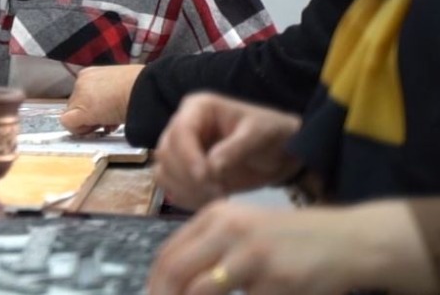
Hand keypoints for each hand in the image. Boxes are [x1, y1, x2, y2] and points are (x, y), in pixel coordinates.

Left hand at [60, 64, 142, 134]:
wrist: (146, 89)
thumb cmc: (142, 87)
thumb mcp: (121, 86)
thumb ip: (108, 94)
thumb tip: (107, 110)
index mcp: (91, 74)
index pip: (84, 96)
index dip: (95, 108)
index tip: (108, 114)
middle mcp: (82, 81)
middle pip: (77, 106)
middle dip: (92, 116)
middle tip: (110, 120)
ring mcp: (79, 94)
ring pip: (74, 115)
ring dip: (90, 122)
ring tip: (110, 122)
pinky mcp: (81, 109)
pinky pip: (69, 123)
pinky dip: (81, 129)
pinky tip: (99, 127)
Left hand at [149, 199, 437, 294]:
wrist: (347, 241)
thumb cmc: (290, 239)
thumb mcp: (244, 229)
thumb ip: (209, 248)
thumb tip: (171, 282)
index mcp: (217, 216)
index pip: (169, 254)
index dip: (155, 284)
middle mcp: (229, 232)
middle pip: (176, 273)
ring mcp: (252, 259)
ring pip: (203, 291)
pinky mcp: (276, 284)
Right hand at [154, 93, 301, 209]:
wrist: (282, 153)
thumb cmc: (272, 134)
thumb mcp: (259, 135)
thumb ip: (235, 148)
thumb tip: (211, 167)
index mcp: (198, 108)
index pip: (180, 130)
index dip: (187, 155)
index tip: (206, 177)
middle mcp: (183, 126)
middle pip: (165, 152)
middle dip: (187, 175)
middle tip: (218, 191)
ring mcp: (182, 149)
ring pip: (163, 170)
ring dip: (185, 188)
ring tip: (217, 196)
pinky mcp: (184, 170)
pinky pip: (171, 186)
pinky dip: (186, 197)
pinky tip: (210, 200)